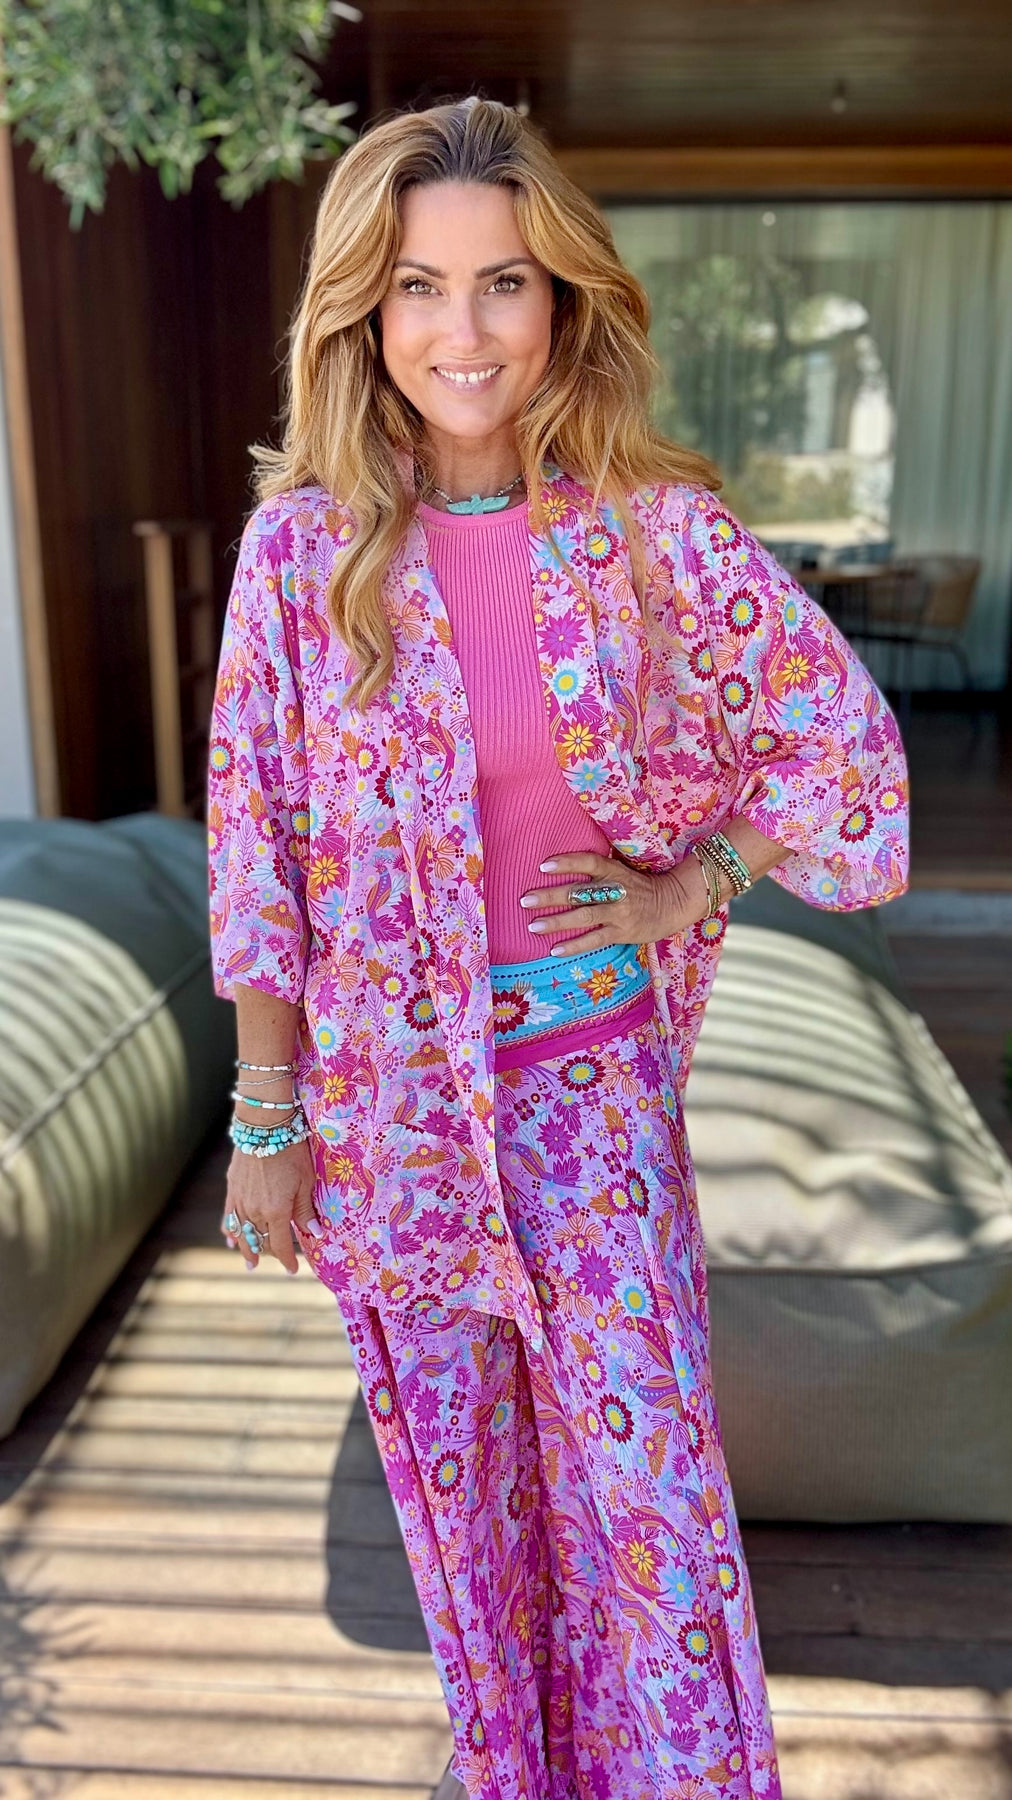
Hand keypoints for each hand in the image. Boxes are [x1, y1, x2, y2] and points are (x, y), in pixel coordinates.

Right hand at [220, 1138, 321, 1272]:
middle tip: (276, 1262)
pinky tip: (231, 1240)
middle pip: (261, 1240)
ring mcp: (240, 1201)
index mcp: (276, 1212)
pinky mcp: (232, 1189)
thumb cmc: (291, 1151)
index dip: (287, 1260)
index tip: (293, 1270)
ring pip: (242, 1233)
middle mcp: (254, 1211)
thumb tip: (314, 1233)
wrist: (263, 1126)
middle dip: (269, 1253)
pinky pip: (229, 1217)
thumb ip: (305, 1210)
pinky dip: (231, 1231)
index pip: (280, 1245)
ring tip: (250, 1263)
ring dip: (247, 1249)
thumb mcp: (306, 1181)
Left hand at [520, 851, 708, 955]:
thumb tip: (568, 862)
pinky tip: (555, 949)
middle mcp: (614, 891)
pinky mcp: (620, 932)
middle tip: (525, 899)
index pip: (589, 863)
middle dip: (550, 896)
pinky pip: (594, 940)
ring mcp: (618, 913)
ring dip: (556, 922)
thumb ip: (600, 869)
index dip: (567, 863)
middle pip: (578, 892)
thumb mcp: (623, 870)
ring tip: (533, 926)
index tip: (544, 865)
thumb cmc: (642, 885)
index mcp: (615, 872)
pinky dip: (574, 945)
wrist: (673, 903)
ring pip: (583, 917)